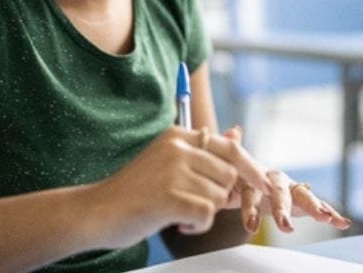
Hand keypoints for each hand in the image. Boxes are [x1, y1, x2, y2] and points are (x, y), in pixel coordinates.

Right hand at [95, 126, 271, 247]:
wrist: (97, 211)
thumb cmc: (135, 190)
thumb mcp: (168, 162)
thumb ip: (203, 151)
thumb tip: (237, 135)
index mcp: (178, 136)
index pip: (229, 148)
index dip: (251, 167)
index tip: (265, 183)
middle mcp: (177, 148)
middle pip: (228, 175)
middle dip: (219, 195)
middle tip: (194, 205)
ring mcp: (173, 171)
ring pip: (218, 197)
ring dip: (203, 212)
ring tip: (177, 212)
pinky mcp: (170, 196)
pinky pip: (206, 214)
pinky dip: (196, 225)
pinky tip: (177, 223)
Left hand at [225, 127, 349, 234]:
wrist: (245, 175)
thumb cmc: (234, 177)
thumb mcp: (227, 171)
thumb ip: (230, 154)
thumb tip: (234, 129)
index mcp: (254, 175)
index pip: (251, 191)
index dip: (251, 208)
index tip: (251, 226)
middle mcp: (276, 180)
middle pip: (280, 192)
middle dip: (283, 208)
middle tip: (284, 225)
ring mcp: (291, 188)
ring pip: (303, 196)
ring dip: (313, 207)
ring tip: (324, 218)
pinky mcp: (301, 199)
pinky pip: (318, 205)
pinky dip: (331, 213)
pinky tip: (343, 222)